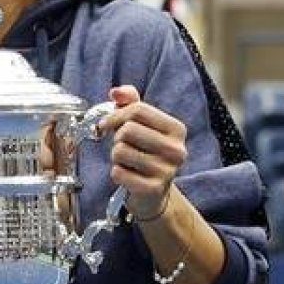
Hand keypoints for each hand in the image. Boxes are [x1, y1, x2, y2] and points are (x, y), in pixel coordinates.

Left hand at [98, 85, 187, 218]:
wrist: (153, 192)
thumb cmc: (144, 152)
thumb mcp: (141, 124)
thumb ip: (130, 102)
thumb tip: (116, 92)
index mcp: (176, 129)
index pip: (137, 110)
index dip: (115, 115)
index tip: (106, 123)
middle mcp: (177, 149)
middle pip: (128, 130)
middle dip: (117, 138)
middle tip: (122, 146)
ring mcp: (167, 171)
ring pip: (120, 151)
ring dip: (115, 157)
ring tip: (126, 161)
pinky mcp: (153, 189)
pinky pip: (118, 173)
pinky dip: (116, 173)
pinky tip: (127, 175)